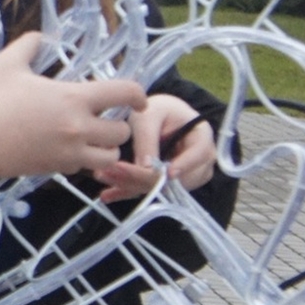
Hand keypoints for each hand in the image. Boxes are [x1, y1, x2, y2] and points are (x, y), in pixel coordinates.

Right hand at [0, 33, 146, 177]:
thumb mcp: (9, 62)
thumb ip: (32, 44)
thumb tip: (44, 37)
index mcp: (73, 98)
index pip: (124, 94)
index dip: (138, 94)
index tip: (138, 98)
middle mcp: (78, 128)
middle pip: (121, 132)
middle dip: (117, 124)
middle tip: (103, 118)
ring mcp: (68, 153)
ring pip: (109, 157)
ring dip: (104, 147)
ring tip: (91, 139)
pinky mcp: (54, 169)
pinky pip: (82, 168)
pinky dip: (82, 160)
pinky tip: (66, 149)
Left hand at [94, 94, 216, 201]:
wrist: (157, 117)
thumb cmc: (157, 110)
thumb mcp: (149, 115)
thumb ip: (147, 139)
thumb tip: (145, 168)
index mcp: (201, 138)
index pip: (199, 154)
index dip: (185, 165)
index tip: (168, 172)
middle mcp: (198, 161)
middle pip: (177, 178)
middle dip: (143, 177)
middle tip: (113, 171)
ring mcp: (184, 176)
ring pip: (160, 188)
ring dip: (131, 185)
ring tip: (103, 176)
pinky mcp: (166, 184)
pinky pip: (148, 191)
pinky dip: (127, 191)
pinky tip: (108, 194)